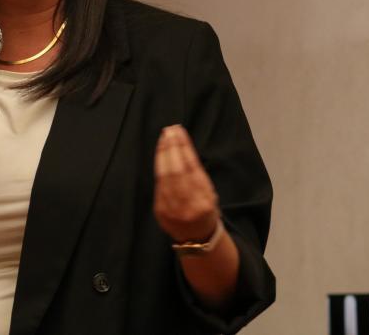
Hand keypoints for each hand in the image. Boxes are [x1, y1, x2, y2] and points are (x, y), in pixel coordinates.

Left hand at [153, 124, 220, 243]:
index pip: (192, 167)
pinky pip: (159, 184)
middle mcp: (188, 204)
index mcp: (204, 200)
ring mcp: (172, 208)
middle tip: (170, 130)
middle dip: (172, 147)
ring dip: (164, 153)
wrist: (196, 238)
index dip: (184, 147)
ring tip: (164, 137)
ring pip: (166, 175)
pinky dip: (159, 166)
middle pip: (177, 169)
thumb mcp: (209, 193)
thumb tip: (182, 147)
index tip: (180, 132)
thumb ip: (197, 174)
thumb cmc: (205, 210)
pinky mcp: (160, 210)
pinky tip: (160, 154)